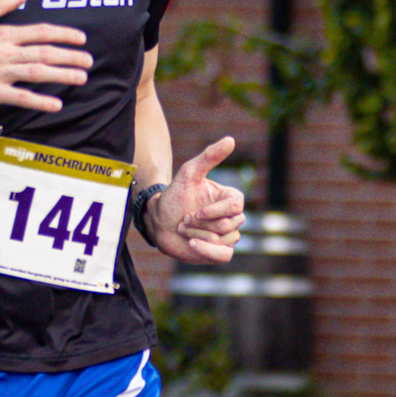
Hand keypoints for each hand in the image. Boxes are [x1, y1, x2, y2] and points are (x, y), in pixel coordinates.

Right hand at [0, 0, 90, 113]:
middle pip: (45, 53)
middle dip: (71, 57)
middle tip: (89, 60)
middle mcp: (5, 53)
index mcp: (3, 34)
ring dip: (63, 75)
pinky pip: (20, 97)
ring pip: (38, 73)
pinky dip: (40, 100)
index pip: (41, 32)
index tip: (81, 38)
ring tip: (81, 77)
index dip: (64, 34)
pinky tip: (57, 104)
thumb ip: (2, 4)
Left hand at [147, 136, 245, 263]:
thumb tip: (231, 140)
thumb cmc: (175, 196)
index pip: (236, 206)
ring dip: (197, 235)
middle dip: (201, 224)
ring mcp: (228, 236)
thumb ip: (209, 156)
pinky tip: (191, 244)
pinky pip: (223, 256)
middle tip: (184, 219)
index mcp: (231, 198)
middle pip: (229, 225)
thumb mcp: (189, 173)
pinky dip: (206, 251)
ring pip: (223, 240)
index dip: (214, 211)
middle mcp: (233, 217)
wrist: (159, 221)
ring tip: (184, 229)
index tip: (195, 211)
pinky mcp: (220, 252)